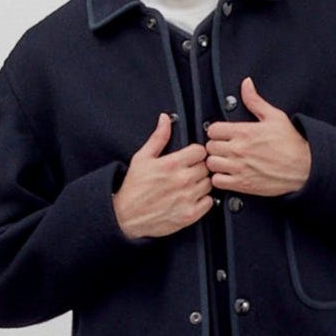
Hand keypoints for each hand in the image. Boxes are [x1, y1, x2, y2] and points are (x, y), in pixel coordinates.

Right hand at [112, 113, 212, 238]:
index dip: (196, 152)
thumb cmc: (133, 188)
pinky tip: (193, 198)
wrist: (126, 216)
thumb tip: (165, 119)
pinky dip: (204, 200)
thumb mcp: (142, 158)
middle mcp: (182, 181)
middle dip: (199, 167)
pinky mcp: (189, 215)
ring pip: (209, 183)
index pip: (200, 151)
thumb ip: (158, 138)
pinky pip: (209, 202)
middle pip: (206, 167)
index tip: (192, 157)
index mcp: (171, 164)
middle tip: (189, 171)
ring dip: (202, 183)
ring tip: (190, 185)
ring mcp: (187, 198)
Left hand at [204, 76, 311, 195]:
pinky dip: (220, 179)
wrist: (304, 168)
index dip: (216, 131)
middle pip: (210, 147)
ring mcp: (239, 168)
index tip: (222, 134)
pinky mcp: (242, 184)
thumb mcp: (274, 116)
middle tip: (223, 148)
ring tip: (224, 161)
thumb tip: (246, 85)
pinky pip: (218, 182)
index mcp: (244, 132)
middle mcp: (239, 150)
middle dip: (215, 146)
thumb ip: (255, 101)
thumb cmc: (291, 144)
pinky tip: (227, 175)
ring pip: (211, 164)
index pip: (213, 129)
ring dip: (216, 162)